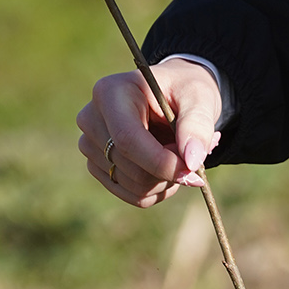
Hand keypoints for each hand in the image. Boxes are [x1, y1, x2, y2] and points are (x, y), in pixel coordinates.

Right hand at [77, 58, 222, 207]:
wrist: (172, 95)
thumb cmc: (184, 92)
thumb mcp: (198, 99)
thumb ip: (198, 126)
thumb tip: (191, 162)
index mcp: (109, 93)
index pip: (128, 141)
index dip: (162, 164)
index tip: (193, 172)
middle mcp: (91, 119)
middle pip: (133, 170)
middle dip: (169, 172)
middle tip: (188, 153)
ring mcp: (90, 145)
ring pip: (135, 188)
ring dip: (166, 182)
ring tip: (175, 154)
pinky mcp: (98, 167)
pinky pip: (134, 196)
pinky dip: (158, 190)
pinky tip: (164, 168)